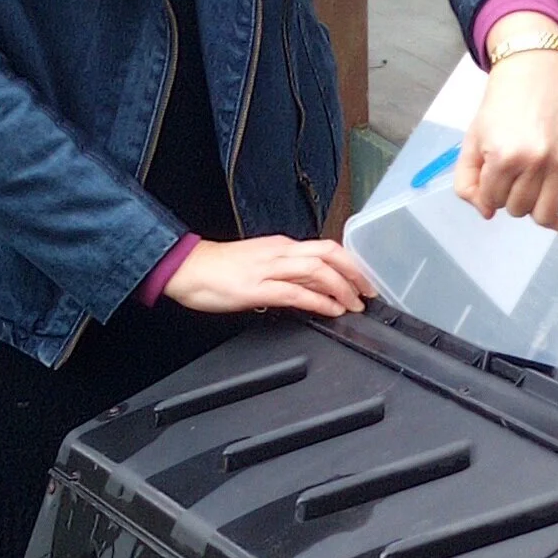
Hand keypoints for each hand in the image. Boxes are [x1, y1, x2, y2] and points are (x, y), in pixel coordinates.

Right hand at [164, 233, 377, 316]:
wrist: (186, 268)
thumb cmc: (219, 269)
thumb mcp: (260, 266)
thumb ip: (286, 275)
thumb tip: (311, 289)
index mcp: (281, 246)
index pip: (325, 248)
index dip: (351, 263)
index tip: (364, 280)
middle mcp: (280, 252)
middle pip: (329, 253)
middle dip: (355, 272)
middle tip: (370, 292)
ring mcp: (269, 268)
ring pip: (317, 271)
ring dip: (342, 288)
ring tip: (355, 304)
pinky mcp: (257, 288)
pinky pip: (296, 293)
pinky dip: (318, 302)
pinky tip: (331, 311)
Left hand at [454, 48, 557, 231]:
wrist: (535, 74)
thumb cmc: (501, 105)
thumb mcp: (472, 140)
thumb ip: (466, 181)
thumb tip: (487, 213)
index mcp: (503, 156)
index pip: (490, 201)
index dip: (485, 190)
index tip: (490, 171)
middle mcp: (533, 163)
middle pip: (515, 209)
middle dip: (507, 196)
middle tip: (509, 171)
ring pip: (542, 215)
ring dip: (531, 208)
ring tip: (528, 188)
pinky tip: (556, 220)